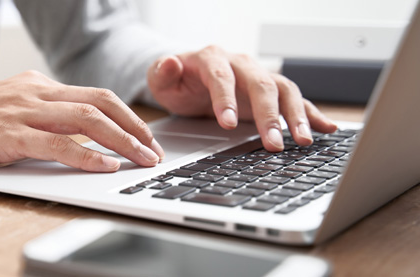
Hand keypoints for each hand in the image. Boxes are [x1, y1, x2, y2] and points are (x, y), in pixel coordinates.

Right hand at [0, 71, 163, 171]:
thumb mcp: (11, 111)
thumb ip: (43, 118)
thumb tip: (82, 139)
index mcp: (37, 85)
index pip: (95, 96)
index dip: (127, 117)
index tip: (145, 137)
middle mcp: (34, 92)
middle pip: (100, 103)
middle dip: (134, 128)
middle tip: (154, 150)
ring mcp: (21, 111)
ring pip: (86, 120)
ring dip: (121, 142)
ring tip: (142, 160)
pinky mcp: (7, 135)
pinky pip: (56, 144)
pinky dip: (86, 155)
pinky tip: (104, 167)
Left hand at [147, 45, 337, 151]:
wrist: (189, 77)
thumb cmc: (177, 81)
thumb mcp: (160, 79)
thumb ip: (162, 73)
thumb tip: (169, 62)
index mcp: (212, 58)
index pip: (222, 76)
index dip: (226, 99)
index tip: (228, 124)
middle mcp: (241, 64)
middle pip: (260, 84)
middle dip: (268, 115)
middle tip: (273, 143)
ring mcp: (258, 76)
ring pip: (283, 90)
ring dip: (295, 115)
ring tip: (303, 140)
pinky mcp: (270, 92)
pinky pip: (295, 99)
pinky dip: (311, 113)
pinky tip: (326, 127)